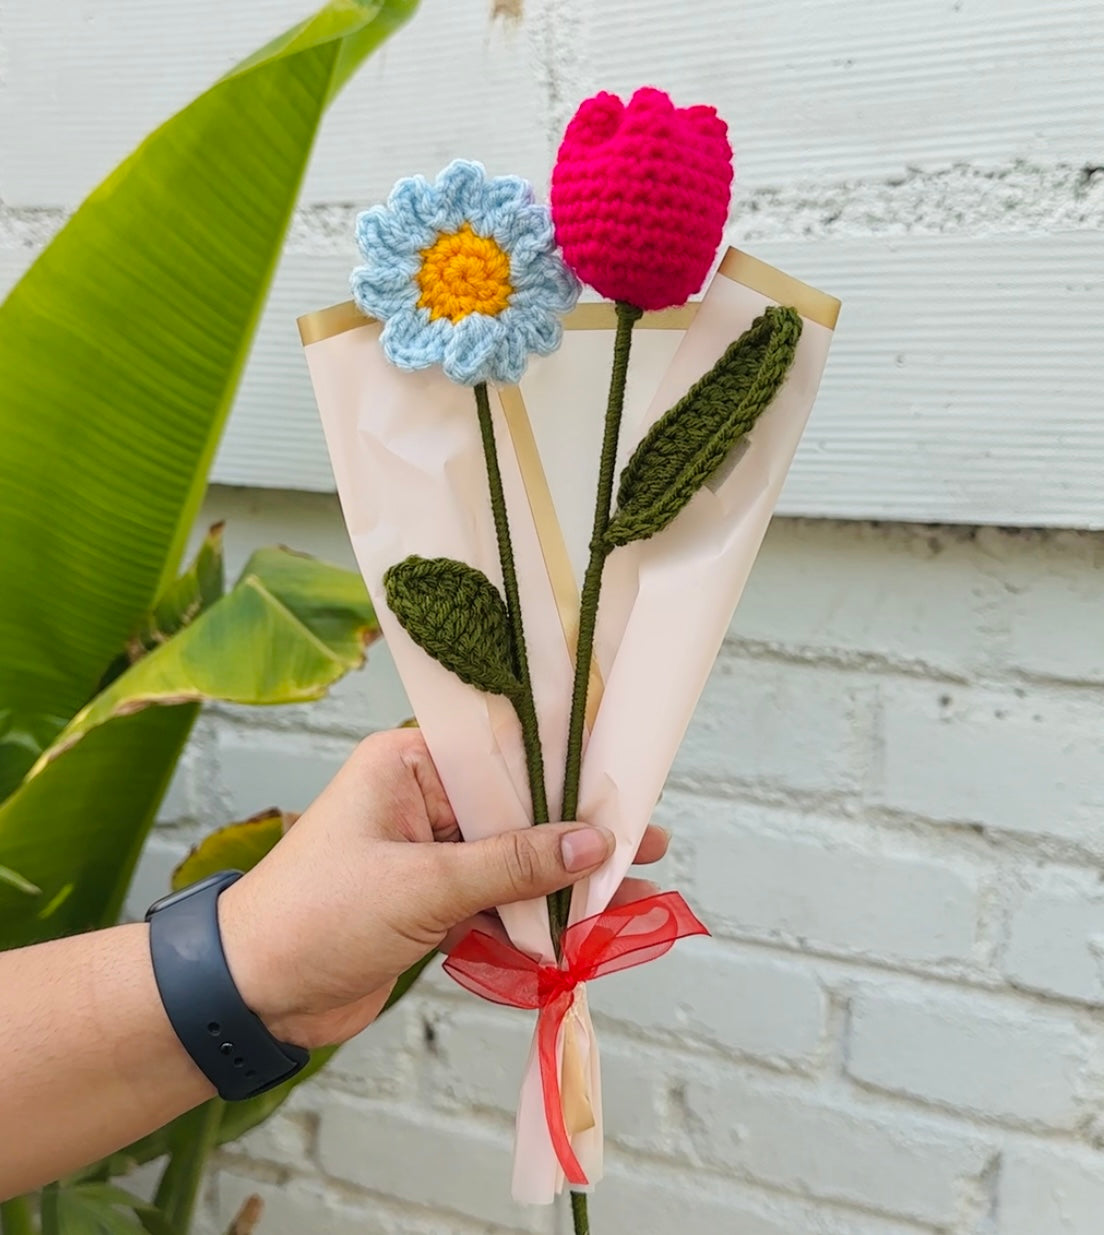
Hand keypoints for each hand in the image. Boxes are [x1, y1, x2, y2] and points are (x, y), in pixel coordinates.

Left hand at [217, 729, 668, 1048]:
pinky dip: (535, 915)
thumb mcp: (422, 886)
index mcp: (408, 763)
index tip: (623, 777)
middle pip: (516, 806)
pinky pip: (496, 898)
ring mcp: (428, 852)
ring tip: (632, 888)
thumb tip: (594, 842)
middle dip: (577, 829)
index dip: (565, 766)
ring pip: (512, 857)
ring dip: (564, 879)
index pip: (501, 751)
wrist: (251, 997)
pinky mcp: (431, 901)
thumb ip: (513, 865)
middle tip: (646, 836)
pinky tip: (583, 926)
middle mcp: (421, 798)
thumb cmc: (318, 918)